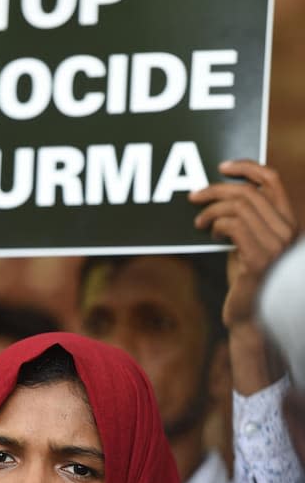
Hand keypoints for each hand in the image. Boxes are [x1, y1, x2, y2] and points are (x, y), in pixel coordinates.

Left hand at [188, 160, 297, 328]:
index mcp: (288, 222)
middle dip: (215, 189)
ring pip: (238, 206)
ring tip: (200, 222)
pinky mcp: (260, 259)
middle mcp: (288, 231)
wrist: (249, 316)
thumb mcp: (248, 241)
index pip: (272, 180)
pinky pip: (233, 225)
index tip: (222, 166)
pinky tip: (211, 235)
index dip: (246, 167)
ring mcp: (276, 245)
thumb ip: (245, 218)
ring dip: (211, 211)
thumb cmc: (245, 279)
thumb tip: (219, 192)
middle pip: (248, 191)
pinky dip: (216, 225)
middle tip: (193, 196)